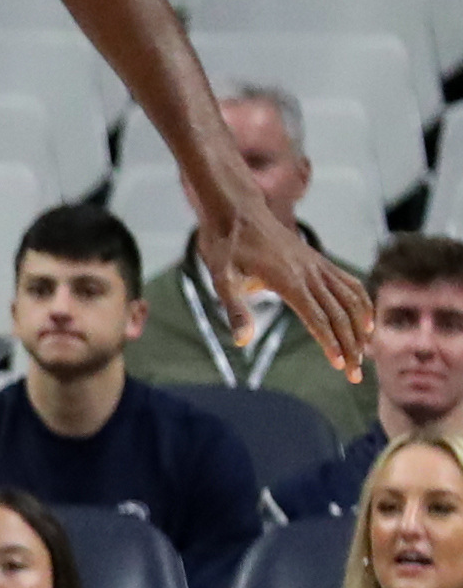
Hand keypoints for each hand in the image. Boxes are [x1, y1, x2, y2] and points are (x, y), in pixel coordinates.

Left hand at [200, 195, 371, 376]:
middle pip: (339, 314)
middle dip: (350, 346)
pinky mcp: (318, 260)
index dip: (331, 343)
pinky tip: (366, 322)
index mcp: (288, 280)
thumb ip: (234, 309)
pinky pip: (349, 283)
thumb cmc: (225, 246)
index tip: (342, 366)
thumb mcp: (221, 278)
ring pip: (350, 299)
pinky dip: (362, 303)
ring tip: (365, 354)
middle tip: (355, 376)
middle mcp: (310, 272)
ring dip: (360, 328)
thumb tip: (241, 341)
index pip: (318, 318)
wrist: (235, 211)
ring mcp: (317, 265)